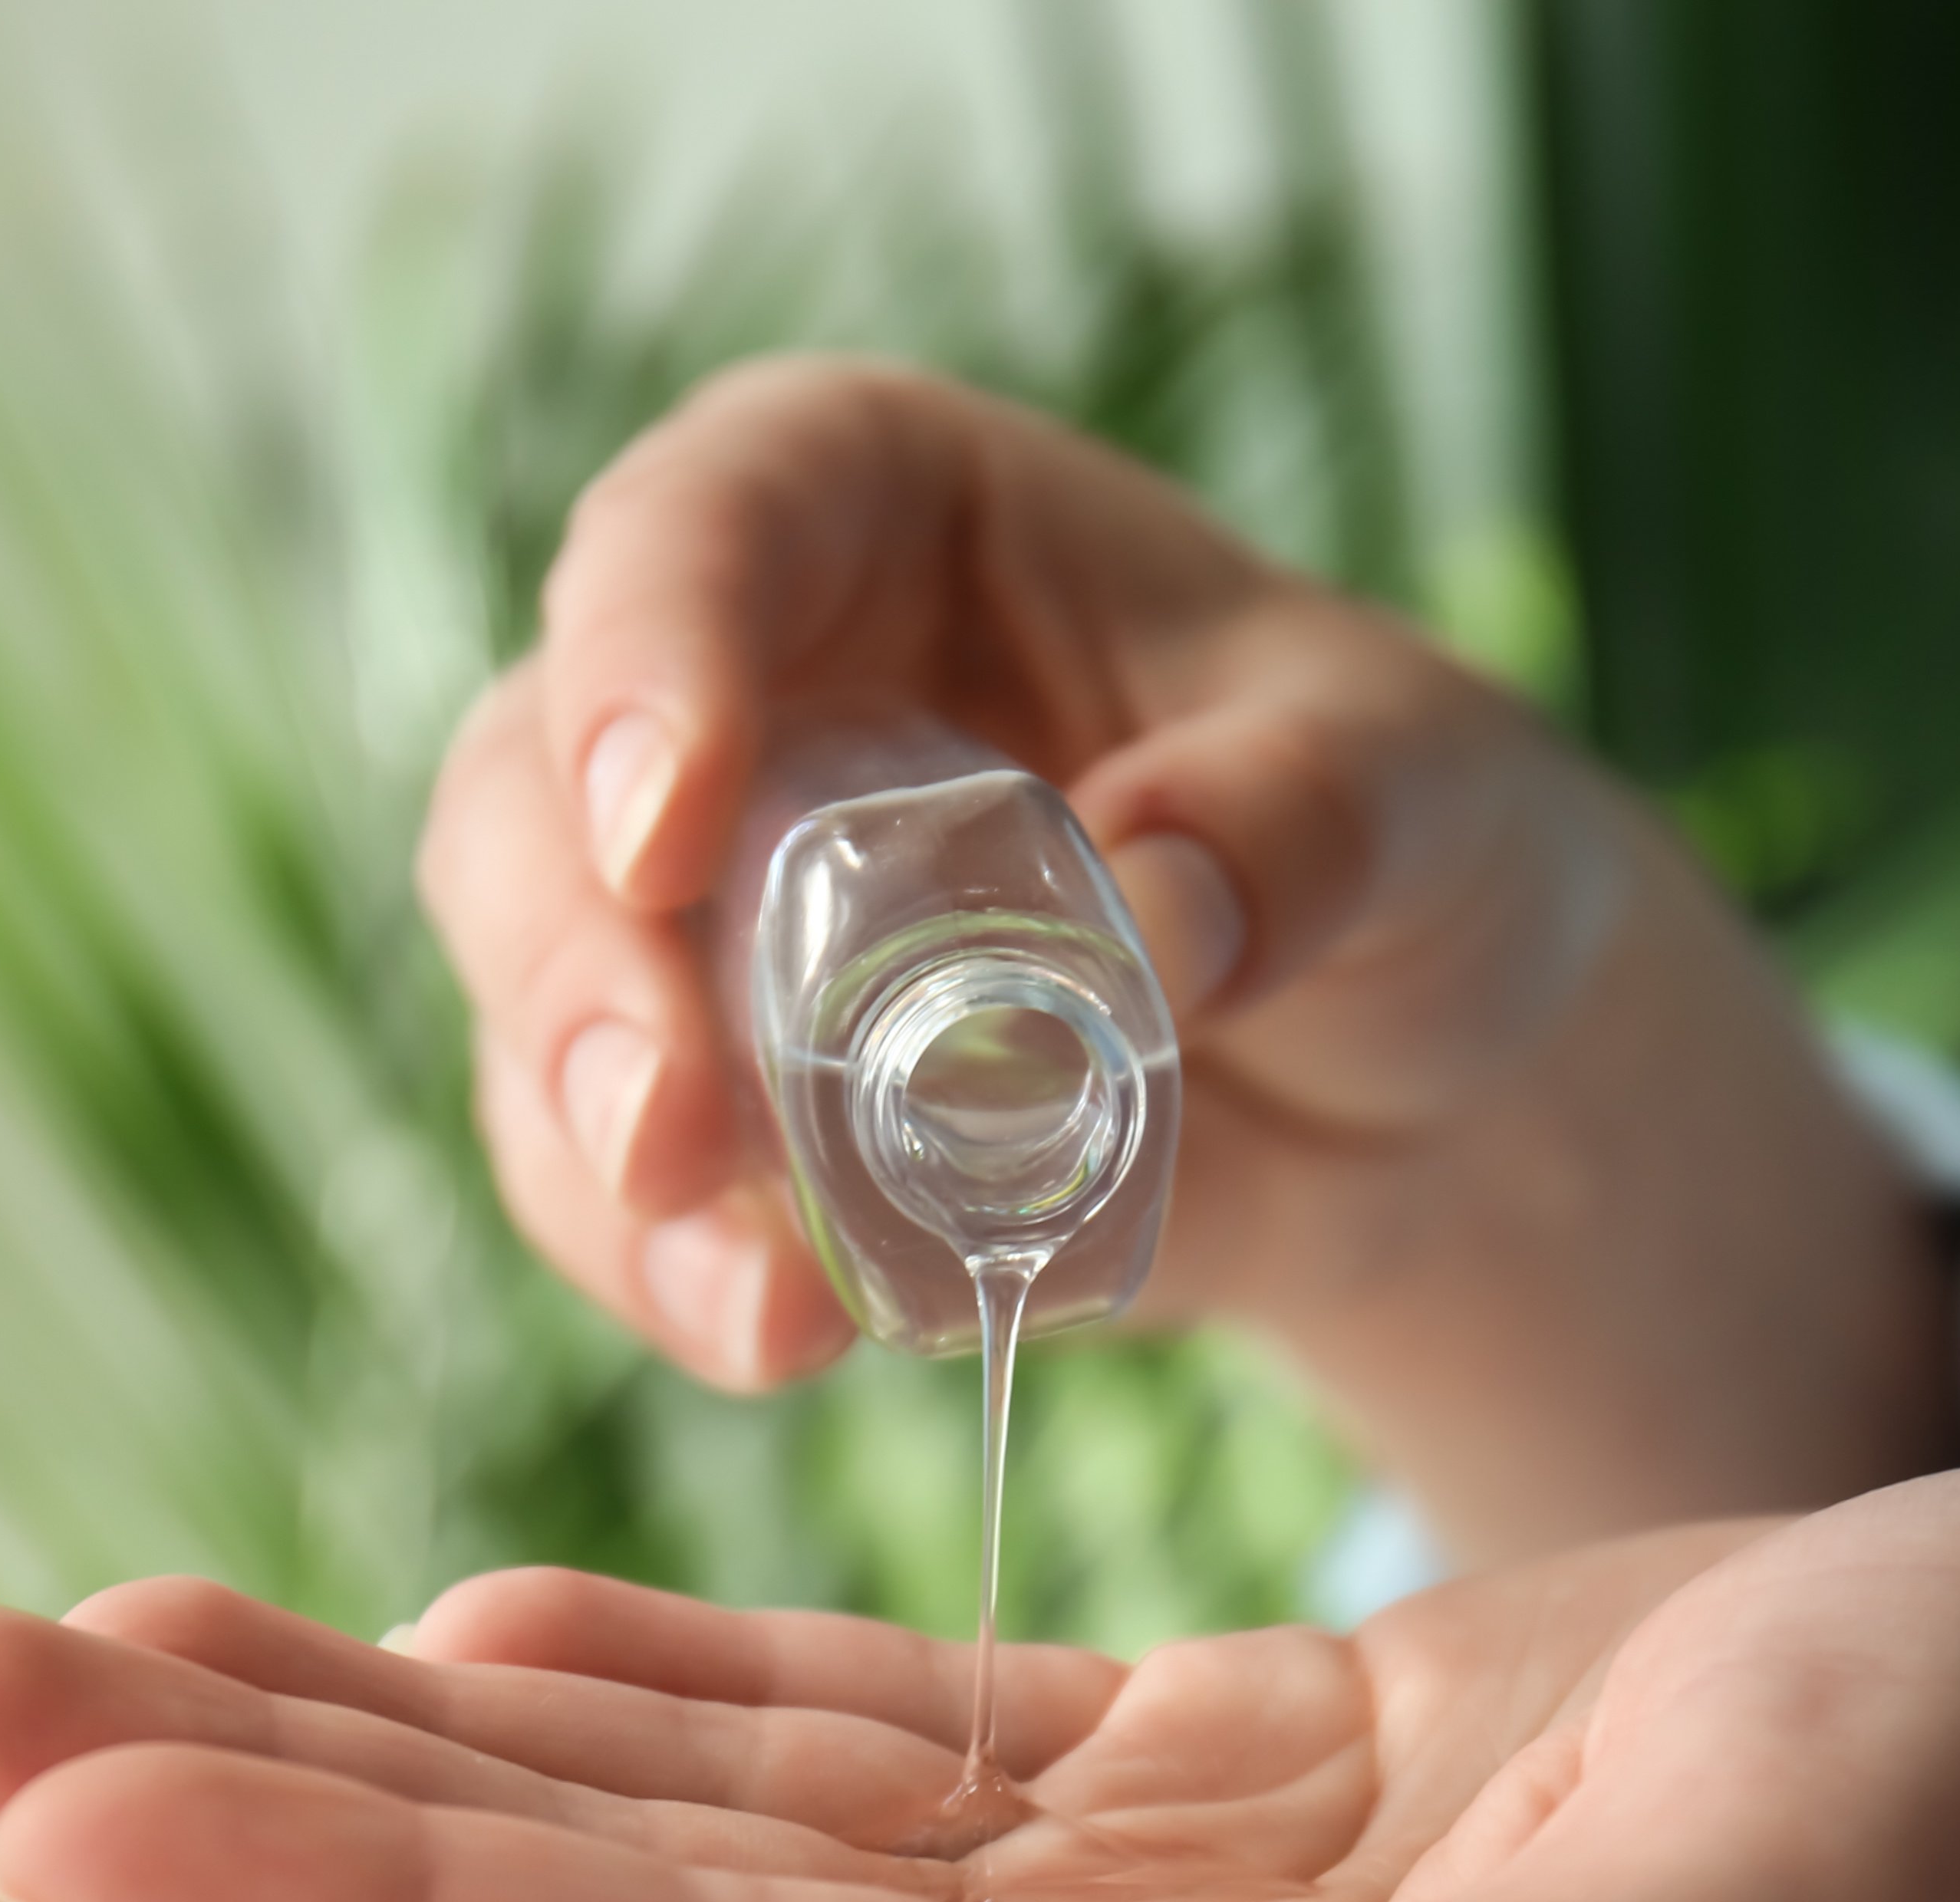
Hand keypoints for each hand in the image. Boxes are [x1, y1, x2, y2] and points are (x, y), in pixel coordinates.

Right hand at [421, 358, 1959, 1557]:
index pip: (703, 524)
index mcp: (877, 507)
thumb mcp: (1420, 792)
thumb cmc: (1401, 837)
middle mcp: (741, 685)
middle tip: (664, 1129)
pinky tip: (777, 1337)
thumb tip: (1153, 896)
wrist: (1407, 1068)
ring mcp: (703, 903)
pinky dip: (669, 1267)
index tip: (662, 831)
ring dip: (599, 1155)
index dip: (642, 660)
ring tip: (751, 1303)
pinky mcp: (722, 1095)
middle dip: (575, 967)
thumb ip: (1307, 819)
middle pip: (539, 783)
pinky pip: (615, 1180)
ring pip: (542, 996)